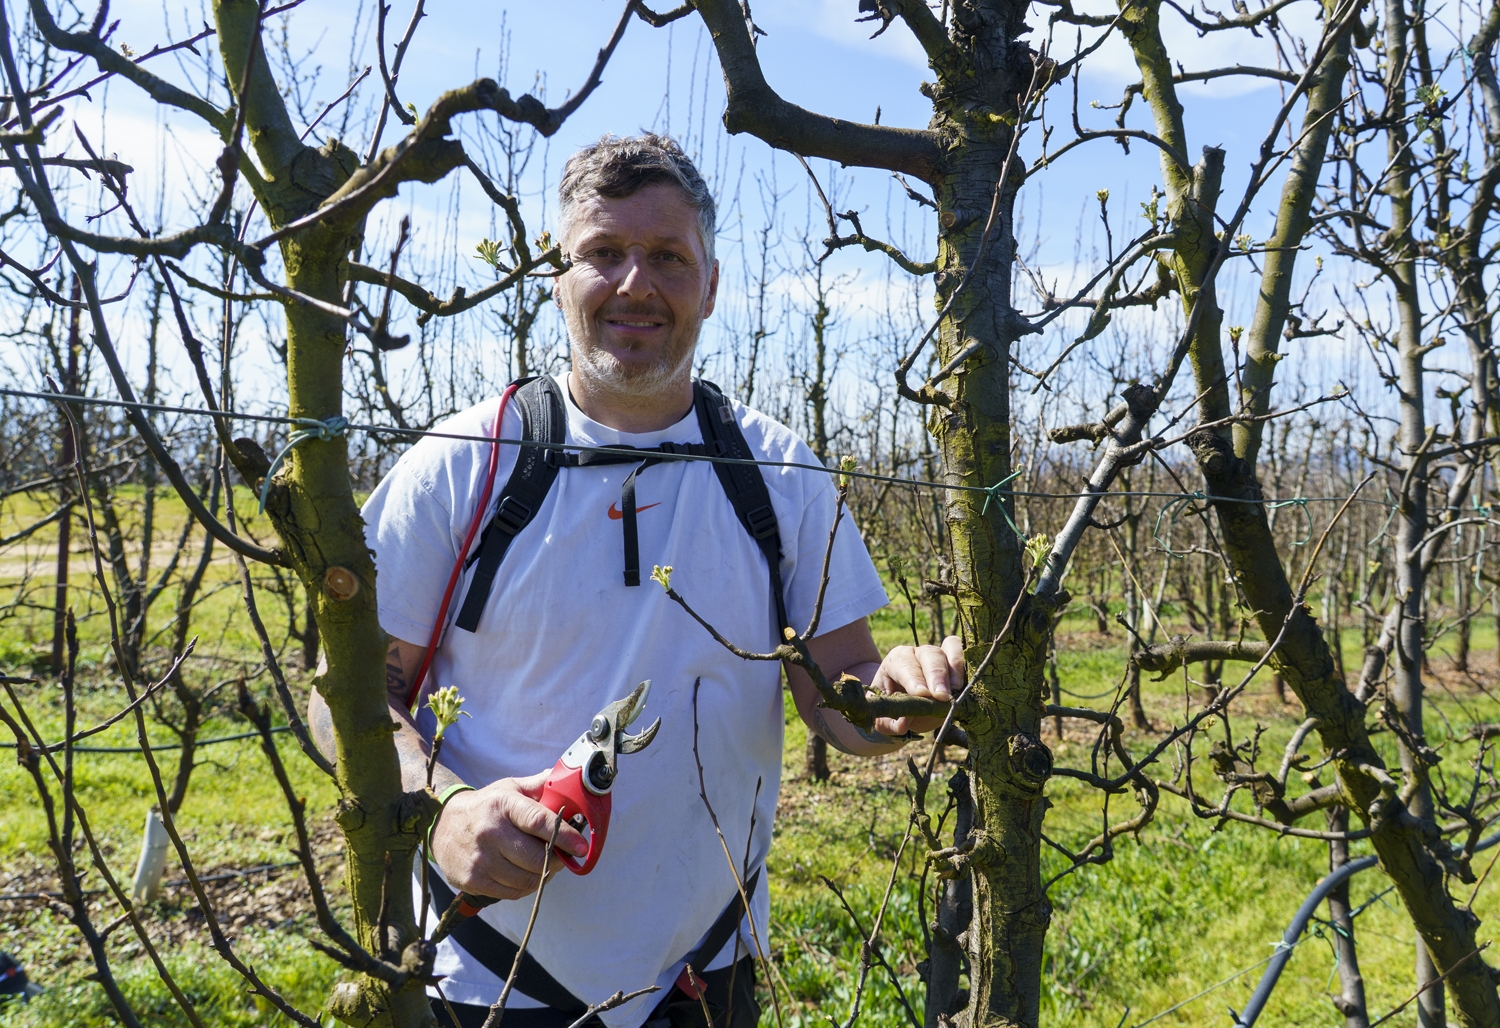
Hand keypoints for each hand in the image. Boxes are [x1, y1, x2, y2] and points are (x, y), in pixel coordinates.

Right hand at [429, 771, 588, 900]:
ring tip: (547, 865)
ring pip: (526, 879)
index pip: (539, 822)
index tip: (582, 847)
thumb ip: (539, 785)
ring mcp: (480, 859)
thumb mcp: (509, 788)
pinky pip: (512, 893)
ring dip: (544, 875)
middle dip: (557, 860)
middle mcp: (490, 832)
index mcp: (503, 805)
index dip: (565, 836)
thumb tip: (567, 779)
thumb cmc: (485, 806)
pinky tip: (528, 875)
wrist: (442, 823)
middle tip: (564, 857)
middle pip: (535, 857)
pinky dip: (527, 887)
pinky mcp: (472, 880)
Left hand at [869, 635, 965, 736]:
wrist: (906, 709)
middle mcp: (919, 654)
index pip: (905, 664)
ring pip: (951, 648)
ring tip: (957, 690)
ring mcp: (941, 655)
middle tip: (941, 696)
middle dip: (937, 675)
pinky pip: (967, 657)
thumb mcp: (886, 718)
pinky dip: (970, 669)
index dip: (914, 679)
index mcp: (897, 661)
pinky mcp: (958, 664)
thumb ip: (890, 723)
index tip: (922, 694)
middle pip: (931, 654)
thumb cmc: (894, 709)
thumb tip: (903, 724)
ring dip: (956, 669)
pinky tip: (969, 687)